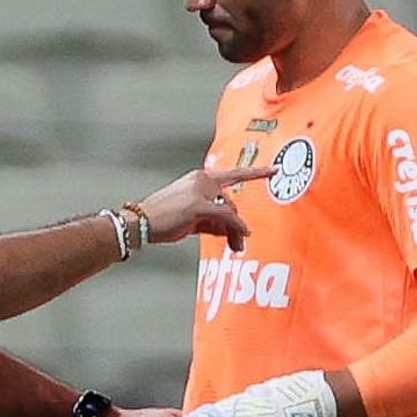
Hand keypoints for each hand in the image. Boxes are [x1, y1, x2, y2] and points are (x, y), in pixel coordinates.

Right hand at [134, 167, 276, 250]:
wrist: (141, 223)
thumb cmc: (163, 220)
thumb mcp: (192, 218)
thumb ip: (214, 220)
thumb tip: (236, 232)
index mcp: (199, 178)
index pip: (232, 174)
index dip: (255, 173)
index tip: (274, 170)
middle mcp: (202, 179)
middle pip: (231, 203)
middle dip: (236, 225)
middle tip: (238, 245)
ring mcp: (200, 190)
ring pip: (230, 212)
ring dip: (235, 231)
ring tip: (235, 247)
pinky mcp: (199, 204)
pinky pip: (226, 217)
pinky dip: (236, 228)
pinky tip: (241, 236)